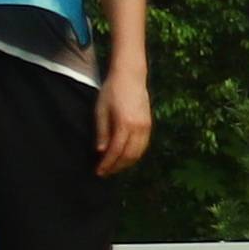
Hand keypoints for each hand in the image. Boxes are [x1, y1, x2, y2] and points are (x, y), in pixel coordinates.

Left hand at [96, 61, 149, 176]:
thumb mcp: (100, 110)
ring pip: (138, 152)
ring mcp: (147, 126)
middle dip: (116, 166)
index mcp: (125, 124)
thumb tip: (100, 152)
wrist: (130, 77)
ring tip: (113, 167)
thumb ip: (101, 132)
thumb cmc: (111, 91)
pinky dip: (135, 155)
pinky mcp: (149, 124)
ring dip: (126, 163)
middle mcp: (139, 128)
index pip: (116, 151)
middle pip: (129, 155)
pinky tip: (125, 157)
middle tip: (104, 173)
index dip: (107, 163)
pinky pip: (143, 145)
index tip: (98, 171)